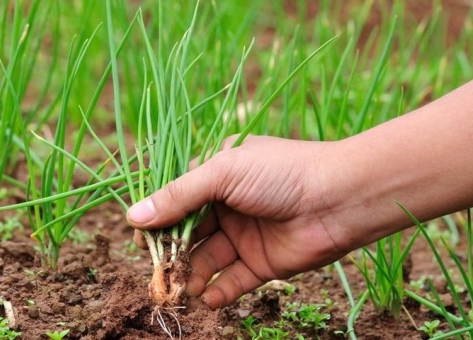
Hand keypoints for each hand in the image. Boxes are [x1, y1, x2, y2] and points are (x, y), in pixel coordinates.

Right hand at [126, 135, 348, 308]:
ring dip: (191, 274)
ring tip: (180, 289)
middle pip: (188, 232)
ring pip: (207, 258)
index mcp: (218, 174)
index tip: (140, 239)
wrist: (339, 198)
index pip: (177, 198)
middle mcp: (228, 204)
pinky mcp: (262, 263)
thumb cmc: (279, 173)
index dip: (158, 218)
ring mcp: (245, 235)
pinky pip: (233, 280)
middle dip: (171, 253)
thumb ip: (178, 196)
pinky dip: (218, 291)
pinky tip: (207, 298)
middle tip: (157, 273)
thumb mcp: (222, 172)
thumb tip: (133, 216)